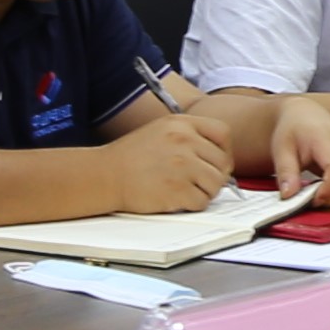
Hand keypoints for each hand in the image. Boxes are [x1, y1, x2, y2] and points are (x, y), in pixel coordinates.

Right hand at [96, 100, 236, 213]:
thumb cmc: (131, 157)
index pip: (223, 133)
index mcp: (181, 124)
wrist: (105, 175)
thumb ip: (189, 137)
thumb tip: (218, 158)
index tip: (216, 162)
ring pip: (216, 184)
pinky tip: (178, 199)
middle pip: (223, 163)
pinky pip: (202, 202)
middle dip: (214, 176)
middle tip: (199, 182)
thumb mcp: (160, 131)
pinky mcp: (177, 189)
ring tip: (187, 190)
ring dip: (205, 192)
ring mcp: (182, 165)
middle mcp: (184, 141)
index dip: (224, 151)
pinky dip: (193, 204)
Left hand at [271, 99, 329, 206]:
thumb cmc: (293, 131)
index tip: (313, 201)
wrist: (305, 116)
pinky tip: (329, 188)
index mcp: (328, 138)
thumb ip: (286, 173)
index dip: (329, 190)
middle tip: (311, 198)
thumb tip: (289, 195)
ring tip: (319, 192)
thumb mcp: (281, 150)